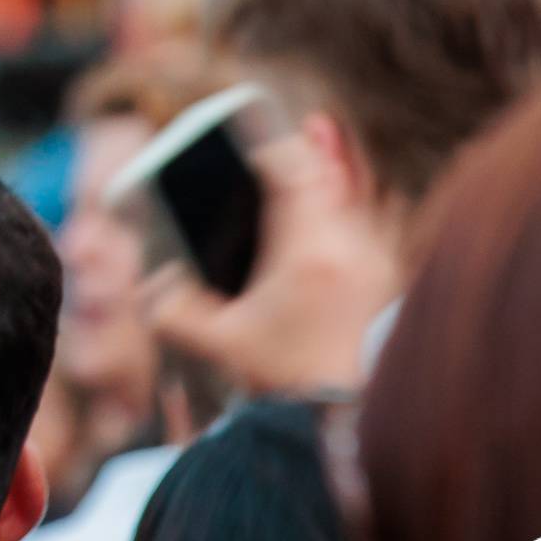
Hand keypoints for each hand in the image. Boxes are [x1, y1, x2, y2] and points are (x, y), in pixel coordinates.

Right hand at [140, 123, 400, 394]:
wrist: (342, 420)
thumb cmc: (285, 380)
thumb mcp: (220, 344)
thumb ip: (176, 313)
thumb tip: (150, 288)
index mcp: (305, 254)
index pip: (293, 176)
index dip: (275, 145)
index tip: (258, 125)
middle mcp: (347, 249)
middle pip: (336, 178)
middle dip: (319, 147)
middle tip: (311, 121)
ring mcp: (375, 265)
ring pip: (365, 199)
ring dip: (347, 172)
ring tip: (334, 144)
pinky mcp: (389, 284)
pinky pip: (384, 226)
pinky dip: (370, 205)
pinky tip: (369, 198)